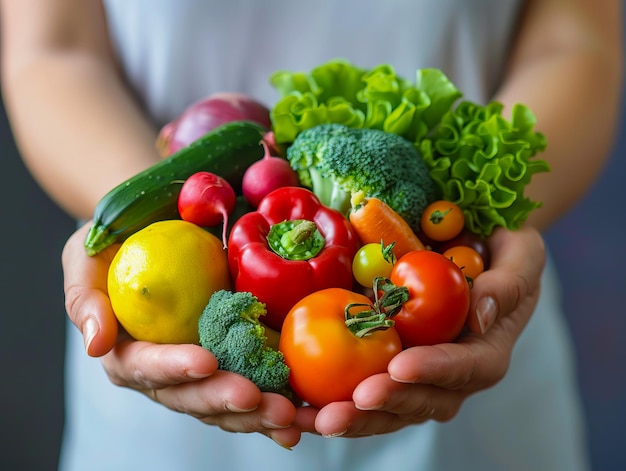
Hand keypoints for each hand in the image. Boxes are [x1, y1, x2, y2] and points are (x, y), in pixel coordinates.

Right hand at [62, 223, 300, 448]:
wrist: (156, 228)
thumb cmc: (116, 244)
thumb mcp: (85, 259)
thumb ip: (85, 300)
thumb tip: (95, 344)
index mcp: (128, 354)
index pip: (147, 367)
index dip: (174, 368)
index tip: (204, 362)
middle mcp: (166, 372)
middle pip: (192, 397)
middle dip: (225, 400)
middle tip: (259, 399)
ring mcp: (202, 371)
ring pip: (226, 404)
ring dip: (258, 414)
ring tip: (288, 416)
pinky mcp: (233, 362)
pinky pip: (255, 388)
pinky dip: (277, 403)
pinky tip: (301, 416)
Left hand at [296, 226, 545, 436]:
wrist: (478, 252)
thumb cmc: (504, 251)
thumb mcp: (521, 255)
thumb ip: (509, 283)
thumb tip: (481, 314)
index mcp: (487, 351)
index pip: (465, 369)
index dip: (433, 371)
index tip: (399, 366)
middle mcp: (453, 374)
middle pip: (421, 401)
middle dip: (380, 407)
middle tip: (340, 411)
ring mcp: (420, 375)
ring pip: (389, 408)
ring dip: (350, 417)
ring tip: (310, 419)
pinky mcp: (391, 367)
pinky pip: (365, 391)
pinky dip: (333, 401)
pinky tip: (300, 406)